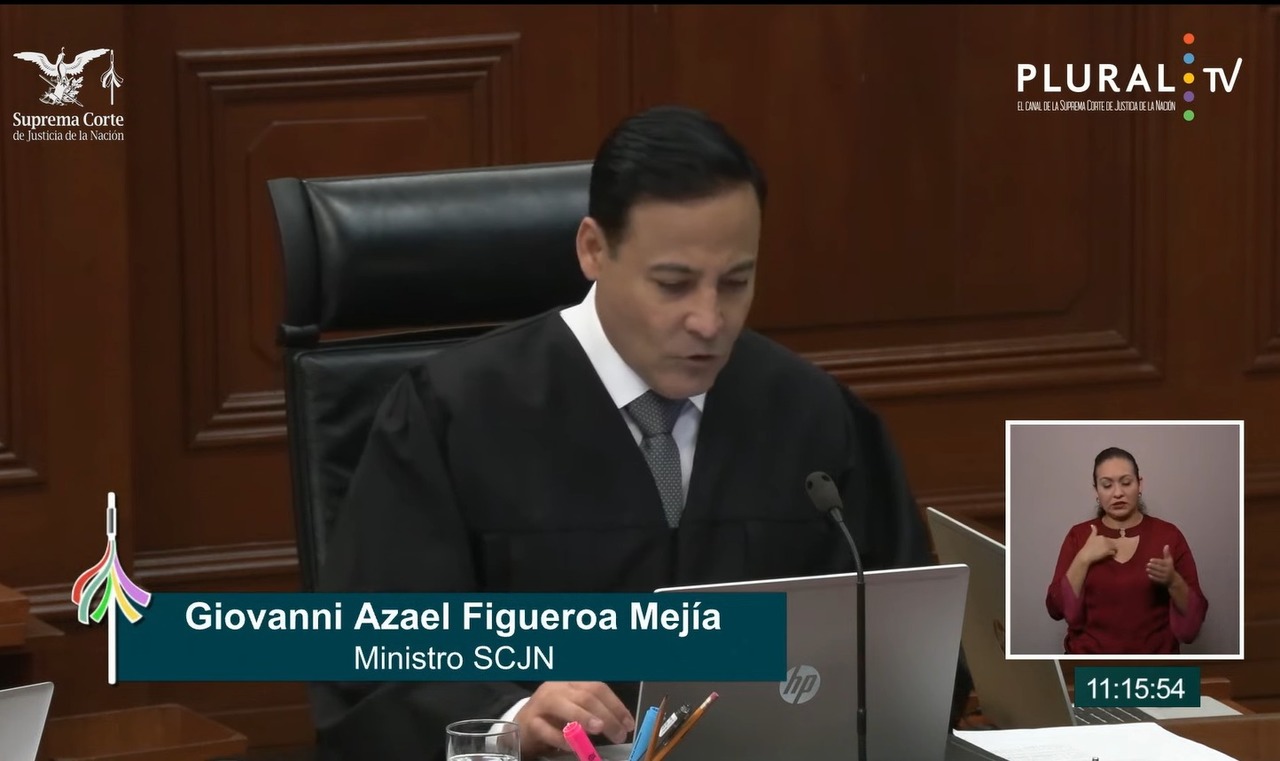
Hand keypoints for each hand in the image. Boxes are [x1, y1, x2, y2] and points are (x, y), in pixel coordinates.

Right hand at [513, 681, 634, 755]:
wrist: (522, 725)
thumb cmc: (555, 717)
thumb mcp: (576, 708)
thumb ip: (595, 711)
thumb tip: (622, 724)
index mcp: (571, 682)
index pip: (597, 687)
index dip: (615, 705)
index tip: (628, 724)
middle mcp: (557, 688)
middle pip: (585, 696)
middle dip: (606, 715)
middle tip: (618, 734)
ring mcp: (541, 703)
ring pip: (564, 705)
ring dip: (583, 717)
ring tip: (599, 729)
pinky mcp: (530, 722)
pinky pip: (547, 729)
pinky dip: (561, 738)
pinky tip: (573, 746)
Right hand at [1078, 524, 1117, 564]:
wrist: (1086, 555)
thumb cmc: (1087, 546)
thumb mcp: (1090, 537)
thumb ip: (1093, 531)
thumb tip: (1092, 525)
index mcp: (1101, 536)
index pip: (1108, 539)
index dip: (1106, 543)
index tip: (1103, 546)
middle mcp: (1105, 539)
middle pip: (1112, 543)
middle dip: (1110, 546)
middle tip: (1104, 550)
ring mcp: (1107, 545)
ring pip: (1114, 547)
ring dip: (1111, 550)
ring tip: (1107, 553)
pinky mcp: (1108, 551)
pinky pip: (1113, 552)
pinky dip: (1112, 554)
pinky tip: (1107, 555)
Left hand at [1146, 544, 1177, 586]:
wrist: (1174, 580)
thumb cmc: (1170, 568)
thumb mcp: (1169, 561)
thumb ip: (1167, 553)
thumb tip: (1166, 545)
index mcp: (1169, 565)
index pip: (1162, 563)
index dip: (1156, 561)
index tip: (1150, 560)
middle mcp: (1168, 571)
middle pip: (1159, 568)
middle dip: (1153, 566)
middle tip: (1147, 564)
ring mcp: (1166, 577)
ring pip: (1158, 574)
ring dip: (1152, 571)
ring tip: (1147, 569)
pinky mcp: (1163, 582)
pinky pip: (1158, 579)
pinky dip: (1153, 577)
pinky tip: (1149, 575)